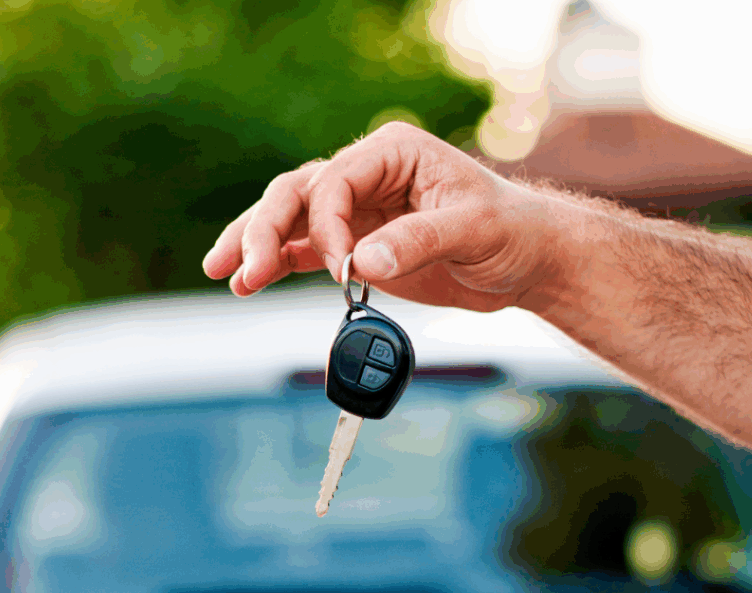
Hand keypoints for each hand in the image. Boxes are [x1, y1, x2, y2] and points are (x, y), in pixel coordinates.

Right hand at [202, 121, 567, 311]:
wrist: (524, 260)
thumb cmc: (509, 231)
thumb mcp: (471, 230)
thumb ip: (416, 241)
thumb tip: (362, 262)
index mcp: (394, 153)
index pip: (335, 180)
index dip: (326, 225)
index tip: (341, 270)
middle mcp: (368, 175)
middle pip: (298, 194)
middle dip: (265, 231)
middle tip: (245, 271)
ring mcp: (358, 211)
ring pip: (293, 220)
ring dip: (257, 246)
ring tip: (226, 274)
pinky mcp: (356, 245)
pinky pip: (306, 250)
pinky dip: (278, 264)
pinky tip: (249, 281)